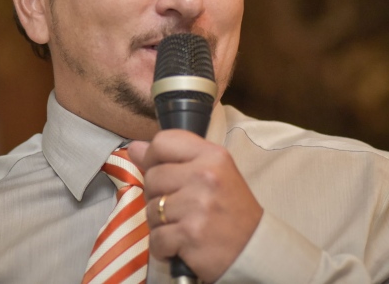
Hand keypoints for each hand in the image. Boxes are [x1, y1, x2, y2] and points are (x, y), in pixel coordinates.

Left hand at [128, 130, 262, 282]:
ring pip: (151, 209)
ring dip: (161, 223)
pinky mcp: (190, 234)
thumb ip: (174, 158)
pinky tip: (182, 244)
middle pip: (152, 176)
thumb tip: (134, 147)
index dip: (153, 157)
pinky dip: (164, 247)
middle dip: (158, 195)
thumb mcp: (211, 171)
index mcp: (211, 154)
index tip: (163, 172)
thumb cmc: (230, 207)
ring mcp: (197, 205)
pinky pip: (156, 238)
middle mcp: (205, 175)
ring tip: (183, 224)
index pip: (163, 141)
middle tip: (180, 206)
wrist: (254, 247)